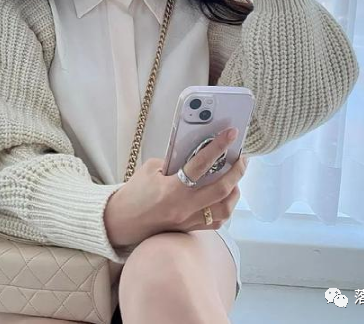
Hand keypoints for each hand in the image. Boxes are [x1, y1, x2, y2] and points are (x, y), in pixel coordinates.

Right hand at [104, 129, 248, 247]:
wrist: (121, 221)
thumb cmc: (135, 192)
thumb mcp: (151, 169)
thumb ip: (175, 161)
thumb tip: (197, 153)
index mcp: (171, 189)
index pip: (201, 165)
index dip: (218, 146)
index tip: (231, 134)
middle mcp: (183, 207)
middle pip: (221, 189)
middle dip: (237, 170)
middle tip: (242, 157)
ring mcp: (188, 221)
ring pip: (224, 209)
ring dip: (234, 190)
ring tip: (236, 176)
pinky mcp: (189, 229)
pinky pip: (217, 221)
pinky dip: (225, 206)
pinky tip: (226, 195)